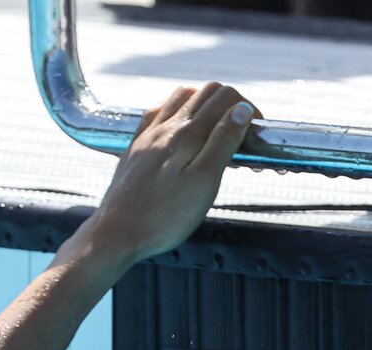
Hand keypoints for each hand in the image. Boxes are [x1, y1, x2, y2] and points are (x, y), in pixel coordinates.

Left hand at [59, 83, 258, 269]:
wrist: (115, 234)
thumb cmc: (164, 216)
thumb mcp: (204, 181)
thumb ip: (223, 141)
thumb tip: (242, 108)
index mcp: (187, 133)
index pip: (226, 98)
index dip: (248, 110)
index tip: (255, 135)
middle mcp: (165, 126)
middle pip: (206, 92)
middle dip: (230, 104)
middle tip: (240, 134)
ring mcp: (147, 135)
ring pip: (180, 97)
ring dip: (204, 103)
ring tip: (214, 130)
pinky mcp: (134, 148)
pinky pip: (156, 113)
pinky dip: (176, 110)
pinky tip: (179, 127)